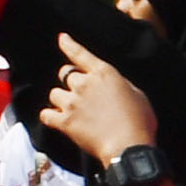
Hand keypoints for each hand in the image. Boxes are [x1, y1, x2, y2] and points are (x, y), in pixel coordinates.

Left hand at [41, 32, 159, 165]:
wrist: (128, 146)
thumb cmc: (139, 121)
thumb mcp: (136, 94)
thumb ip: (119, 85)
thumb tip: (110, 86)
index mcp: (104, 73)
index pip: (80, 54)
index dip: (69, 45)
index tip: (62, 39)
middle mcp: (84, 84)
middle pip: (65, 73)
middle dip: (70, 81)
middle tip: (79, 92)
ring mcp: (72, 103)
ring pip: (54, 93)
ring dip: (60, 99)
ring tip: (70, 109)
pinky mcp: (65, 122)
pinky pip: (46, 114)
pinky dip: (49, 116)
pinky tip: (55, 119)